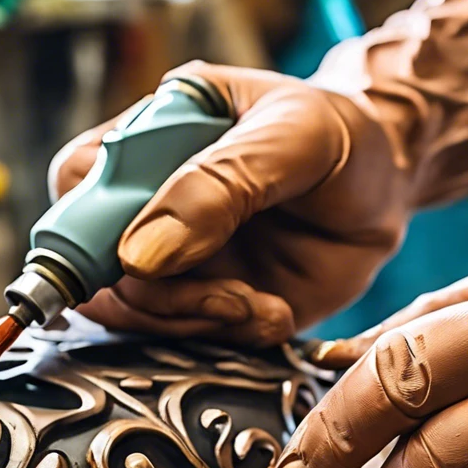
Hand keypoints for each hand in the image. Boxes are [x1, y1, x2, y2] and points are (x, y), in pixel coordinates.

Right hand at [50, 61, 407, 346]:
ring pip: (135, 310)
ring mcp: (172, 252)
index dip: (89, 231)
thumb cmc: (341, 137)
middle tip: (228, 298)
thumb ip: (220, 184)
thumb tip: (138, 254)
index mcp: (153, 131)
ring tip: (261, 306)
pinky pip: (184, 335)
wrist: (389, 185)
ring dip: (195, 320)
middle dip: (157, 295)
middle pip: (94, 262)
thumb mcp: (294, 136)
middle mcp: (148, 196)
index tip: (137, 264)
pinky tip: (271, 313)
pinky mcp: (202, 297)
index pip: (78, 181)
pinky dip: (225, 336)